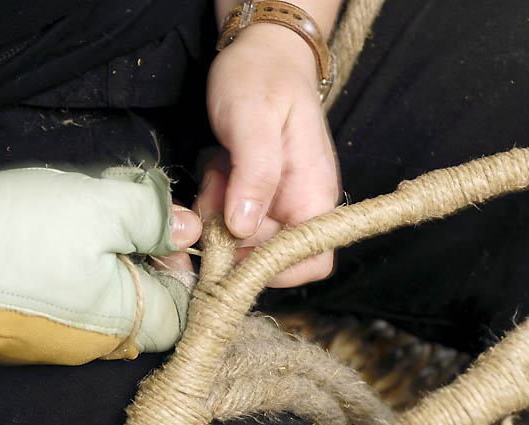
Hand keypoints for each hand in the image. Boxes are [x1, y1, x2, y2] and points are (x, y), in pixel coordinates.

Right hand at [0, 156, 201, 364]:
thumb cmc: (14, 231)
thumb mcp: (101, 208)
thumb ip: (156, 219)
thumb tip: (188, 230)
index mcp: (120, 325)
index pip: (182, 309)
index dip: (181, 265)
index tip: (161, 229)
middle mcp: (88, 348)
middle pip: (140, 305)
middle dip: (138, 257)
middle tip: (114, 216)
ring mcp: (47, 346)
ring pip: (99, 303)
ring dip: (100, 262)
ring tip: (73, 222)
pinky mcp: (14, 334)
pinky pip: (60, 306)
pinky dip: (64, 275)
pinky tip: (41, 242)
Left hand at [201, 23, 339, 286]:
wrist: (260, 54)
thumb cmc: (261, 78)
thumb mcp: (253, 120)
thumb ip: (254, 174)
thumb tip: (243, 227)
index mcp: (314, 194)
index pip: (312, 260)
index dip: (274, 267)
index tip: (233, 247)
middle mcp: (300, 206)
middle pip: (265, 255)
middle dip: (229, 234)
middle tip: (214, 188)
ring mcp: (278, 202)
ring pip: (241, 239)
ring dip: (216, 214)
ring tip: (217, 170)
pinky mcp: (256, 196)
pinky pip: (229, 219)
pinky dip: (214, 202)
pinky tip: (217, 169)